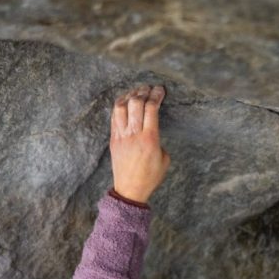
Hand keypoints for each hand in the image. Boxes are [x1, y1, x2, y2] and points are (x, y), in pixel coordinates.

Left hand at [110, 84, 169, 203]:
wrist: (130, 189)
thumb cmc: (150, 176)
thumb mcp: (164, 159)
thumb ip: (159, 140)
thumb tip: (152, 130)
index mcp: (150, 139)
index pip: (151, 109)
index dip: (156, 95)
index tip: (160, 89)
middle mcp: (134, 135)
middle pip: (136, 104)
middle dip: (143, 91)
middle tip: (149, 88)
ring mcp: (121, 136)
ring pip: (121, 107)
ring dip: (130, 96)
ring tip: (136, 92)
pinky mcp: (113, 139)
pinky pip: (114, 117)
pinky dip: (119, 106)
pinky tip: (125, 101)